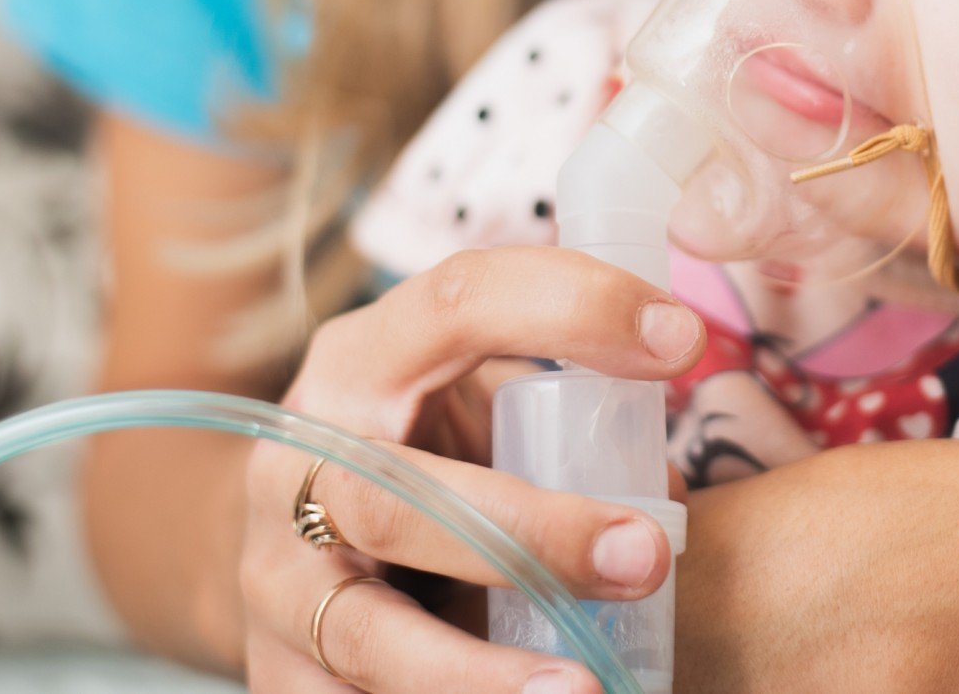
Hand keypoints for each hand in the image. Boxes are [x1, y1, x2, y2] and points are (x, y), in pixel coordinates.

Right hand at [238, 245, 704, 691]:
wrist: (291, 542)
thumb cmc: (421, 458)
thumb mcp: (472, 410)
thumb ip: (554, 426)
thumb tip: (663, 494)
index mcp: (361, 363)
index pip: (460, 302)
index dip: (574, 308)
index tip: (682, 341)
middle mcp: (302, 461)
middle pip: (402, 495)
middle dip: (531, 533)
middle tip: (645, 557)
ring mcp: (276, 576)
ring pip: (367, 632)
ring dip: (478, 673)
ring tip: (583, 689)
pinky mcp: (276, 674)